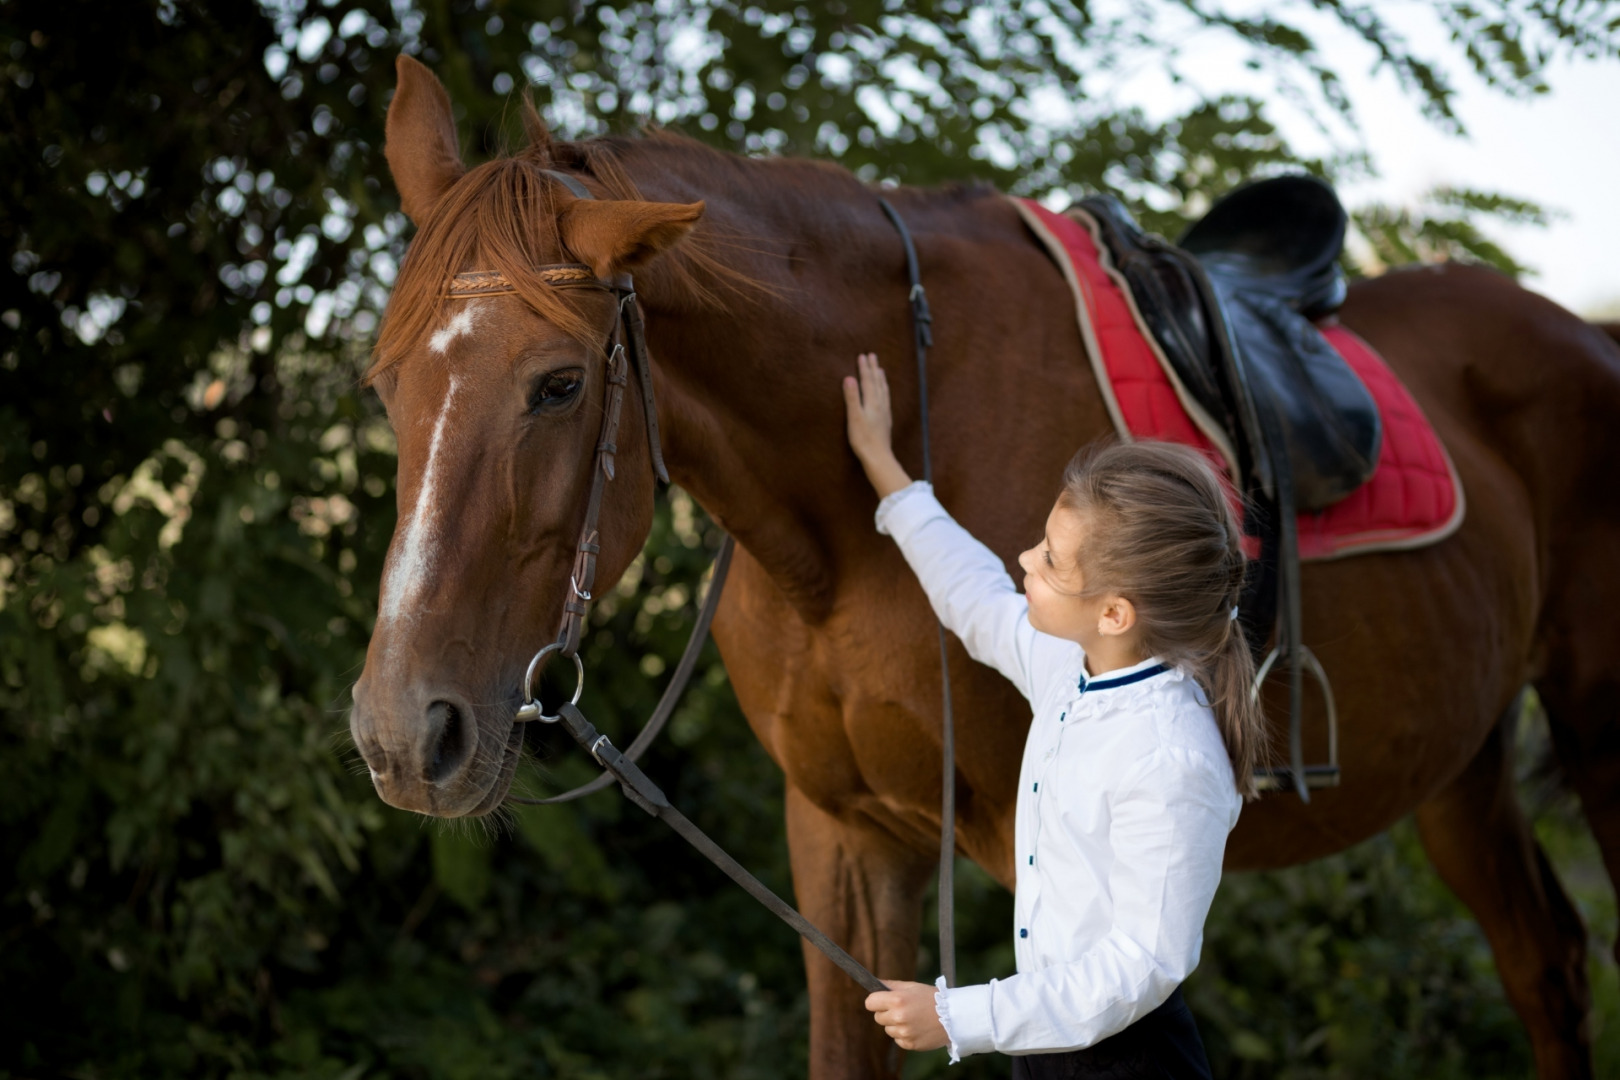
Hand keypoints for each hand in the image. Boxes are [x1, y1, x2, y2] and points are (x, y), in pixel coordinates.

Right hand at [842, 352, 912, 497]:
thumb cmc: (863, 439)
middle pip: (877, 382)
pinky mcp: (886, 421)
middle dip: (874, 369)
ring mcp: (885, 413)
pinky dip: (885, 391)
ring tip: (880, 370)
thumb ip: (852, 397)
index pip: (868, 381)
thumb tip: (849, 378)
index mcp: (872, 402)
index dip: (864, 368)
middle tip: (872, 356)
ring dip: (881, 378)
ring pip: (884, 390)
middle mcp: (880, 405)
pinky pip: (886, 399)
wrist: (879, 457)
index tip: (862, 355)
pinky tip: (884, 394)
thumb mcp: (854, 417)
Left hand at [864, 980, 948, 1052]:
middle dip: (886, 1013)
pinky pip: (898, 1039)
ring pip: (888, 1029)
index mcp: (897, 1000)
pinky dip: (904, 1035)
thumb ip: (890, 985)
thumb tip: (873, 983)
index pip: (870, 1003)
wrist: (953, 1016)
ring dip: (896, 1025)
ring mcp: (904, 1032)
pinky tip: (917, 1028)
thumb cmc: (931, 998)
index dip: (875, 1001)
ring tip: (913, 1018)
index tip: (881, 1001)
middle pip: (878, 1017)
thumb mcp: (912, 986)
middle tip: (903, 1009)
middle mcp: (898, 1017)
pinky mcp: (909, 1044)